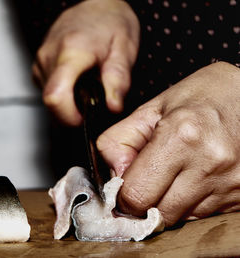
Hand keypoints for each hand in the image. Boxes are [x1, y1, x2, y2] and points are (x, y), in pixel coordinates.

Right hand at [33, 0, 138, 125]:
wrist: (96, 3)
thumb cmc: (111, 22)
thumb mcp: (125, 49)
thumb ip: (118, 79)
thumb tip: (112, 106)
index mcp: (71, 52)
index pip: (55, 96)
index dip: (68, 116)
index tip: (84, 117)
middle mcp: (49, 57)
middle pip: (51, 102)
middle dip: (72, 110)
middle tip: (94, 96)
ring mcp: (40, 61)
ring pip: (49, 99)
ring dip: (69, 100)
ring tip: (87, 83)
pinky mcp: (38, 66)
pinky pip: (48, 91)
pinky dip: (63, 92)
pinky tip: (78, 79)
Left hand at [97, 62, 239, 225]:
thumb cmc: (202, 96)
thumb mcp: (151, 108)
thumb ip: (119, 142)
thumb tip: (113, 178)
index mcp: (181, 136)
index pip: (136, 195)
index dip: (123, 195)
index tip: (124, 187)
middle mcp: (209, 163)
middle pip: (159, 214)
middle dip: (146, 203)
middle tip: (147, 182)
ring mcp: (231, 182)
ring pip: (182, 219)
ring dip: (171, 203)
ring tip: (177, 174)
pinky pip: (205, 216)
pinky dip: (193, 203)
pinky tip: (197, 178)